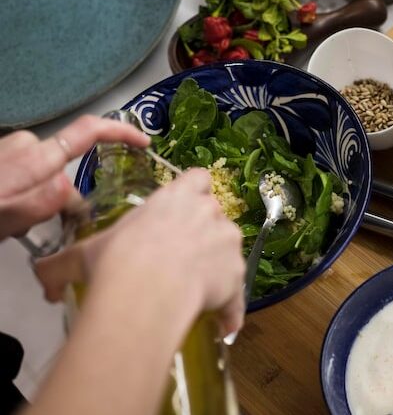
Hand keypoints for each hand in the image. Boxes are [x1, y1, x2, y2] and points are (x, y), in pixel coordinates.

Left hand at [0, 115, 149, 239]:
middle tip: (55, 225)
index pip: (89, 131)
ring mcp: (11, 146)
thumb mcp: (9, 218)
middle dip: (65, 194)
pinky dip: (25, 193)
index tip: (143, 143)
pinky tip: (9, 214)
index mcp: (38, 158)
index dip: (122, 132)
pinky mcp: (1, 154)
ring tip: (19, 226)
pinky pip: (26, 173)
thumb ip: (46, 202)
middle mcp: (27, 144)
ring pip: (45, 173)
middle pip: (66, 165)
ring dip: (41, 197)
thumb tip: (74, 193)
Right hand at [35, 169, 245, 334]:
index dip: (195, 192)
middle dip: (205, 232)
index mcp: (177, 198)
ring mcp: (229, 244)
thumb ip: (62, 264)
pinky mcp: (237, 276)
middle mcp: (209, 214)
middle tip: (182, 255)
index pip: (198, 178)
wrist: (148, 291)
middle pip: (216, 214)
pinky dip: (231, 310)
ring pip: (230, 251)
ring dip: (219, 268)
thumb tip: (43, 281)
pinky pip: (237, 296)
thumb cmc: (118, 261)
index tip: (185, 208)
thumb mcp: (84, 255)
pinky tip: (223, 326)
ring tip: (197, 292)